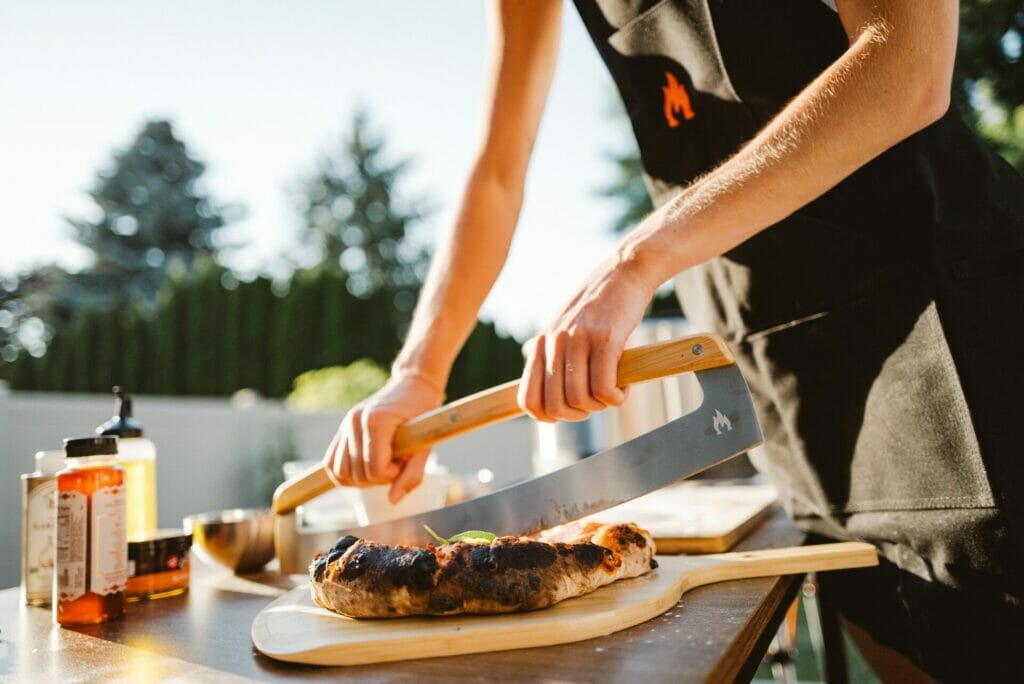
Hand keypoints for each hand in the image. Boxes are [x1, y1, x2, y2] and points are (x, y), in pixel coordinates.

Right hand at [323, 374, 443, 503]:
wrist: (414, 386)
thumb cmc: (424, 414)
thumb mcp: (425, 446)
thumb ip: (411, 474)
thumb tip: (392, 501)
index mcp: (376, 422)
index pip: (374, 470)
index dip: (392, 475)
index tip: (404, 462)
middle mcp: (354, 422)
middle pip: (357, 475)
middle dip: (379, 478)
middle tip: (396, 462)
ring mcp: (345, 425)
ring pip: (339, 472)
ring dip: (362, 477)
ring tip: (382, 463)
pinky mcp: (341, 429)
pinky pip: (331, 462)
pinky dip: (346, 472)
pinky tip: (366, 466)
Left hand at [519, 250, 655, 421]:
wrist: (626, 271)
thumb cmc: (601, 306)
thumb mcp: (569, 328)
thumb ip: (558, 356)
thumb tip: (555, 396)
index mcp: (543, 343)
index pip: (528, 399)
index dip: (547, 417)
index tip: (570, 411)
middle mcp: (555, 342)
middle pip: (555, 405)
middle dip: (579, 414)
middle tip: (597, 402)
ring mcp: (579, 340)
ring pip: (580, 399)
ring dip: (601, 405)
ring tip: (613, 391)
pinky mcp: (605, 338)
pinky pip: (603, 387)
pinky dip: (616, 397)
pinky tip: (624, 387)